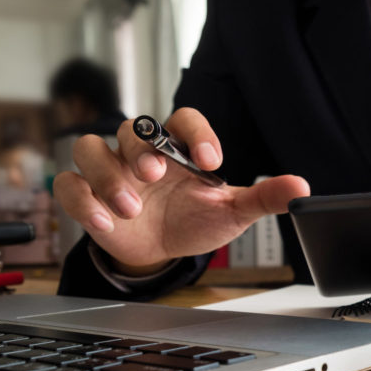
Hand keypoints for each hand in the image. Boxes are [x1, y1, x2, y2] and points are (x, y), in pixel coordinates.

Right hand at [53, 108, 308, 274]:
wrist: (164, 252)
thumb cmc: (195, 221)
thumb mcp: (232, 211)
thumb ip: (263, 197)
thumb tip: (301, 188)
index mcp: (178, 148)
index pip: (183, 119)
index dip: (195, 133)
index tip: (209, 161)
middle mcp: (142, 153)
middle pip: (131, 130)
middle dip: (140, 150)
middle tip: (154, 175)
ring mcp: (110, 173)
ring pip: (90, 150)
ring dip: (106, 176)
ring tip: (131, 209)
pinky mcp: (87, 197)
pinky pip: (69, 185)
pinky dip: (82, 202)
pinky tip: (105, 223)